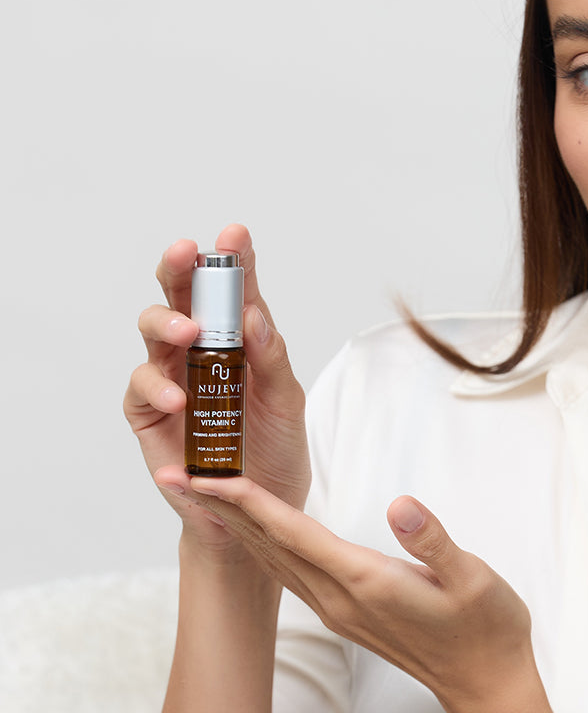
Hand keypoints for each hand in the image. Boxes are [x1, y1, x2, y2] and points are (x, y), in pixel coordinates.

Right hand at [124, 225, 310, 549]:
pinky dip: (158, 387)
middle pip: (182, 295)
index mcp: (241, 337)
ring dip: (167, 322)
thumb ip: (271, 357)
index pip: (236, 289)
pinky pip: (142, 388)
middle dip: (180, 268)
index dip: (234, 257)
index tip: (235, 233)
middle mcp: (202, 348)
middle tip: (186, 251)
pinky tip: (181, 398)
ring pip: (153, 329)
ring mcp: (172, 376)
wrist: (254, 514)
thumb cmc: (275, 450)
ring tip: (190, 332)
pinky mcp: (149, 412)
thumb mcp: (287, 401)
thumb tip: (254, 314)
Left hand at [187, 478, 552, 712]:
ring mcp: (340, 609)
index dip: (250, 502)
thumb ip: (433, 542)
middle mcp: (340, 598)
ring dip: (236, 526)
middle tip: (179, 476)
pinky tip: (259, 532)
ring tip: (205, 496)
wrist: (486, 682)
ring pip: (274, 560)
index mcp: (365, 582)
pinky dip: (264, 544)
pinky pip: (291, 572)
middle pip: (269, 546)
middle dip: (222, 509)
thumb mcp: (473, 578)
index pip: (294, 533)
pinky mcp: (347, 612)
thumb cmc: (485, 626)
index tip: (210, 477)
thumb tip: (401, 505)